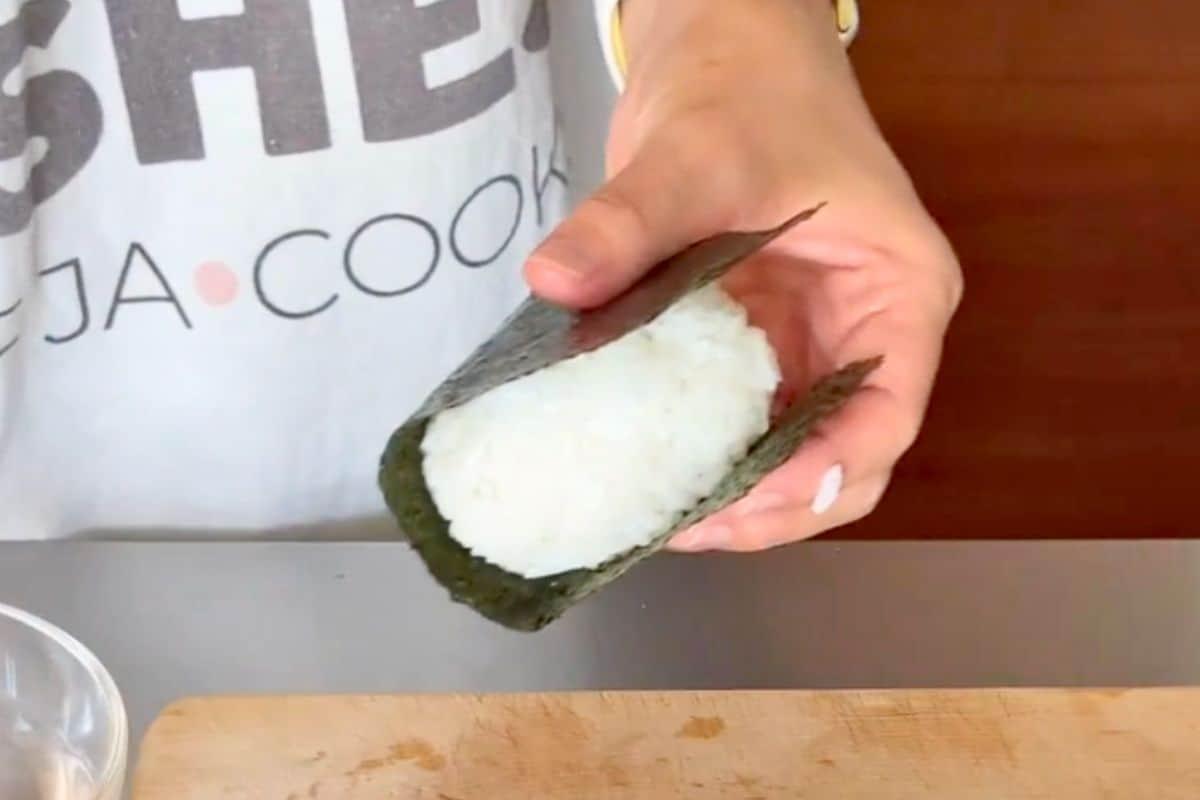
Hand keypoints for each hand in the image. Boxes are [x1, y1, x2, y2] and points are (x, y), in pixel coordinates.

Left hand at [524, 0, 961, 550]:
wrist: (726, 50)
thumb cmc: (751, 90)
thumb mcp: (696, 153)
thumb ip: (631, 219)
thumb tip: (554, 280)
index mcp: (897, 294)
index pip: (887, 415)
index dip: (824, 473)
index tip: (744, 497)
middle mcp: (862, 334)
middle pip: (843, 458)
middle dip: (773, 505)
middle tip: (687, 524)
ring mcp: (807, 344)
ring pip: (787, 451)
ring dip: (732, 492)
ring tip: (658, 514)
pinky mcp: (753, 343)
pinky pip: (733, 418)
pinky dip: (695, 452)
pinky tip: (643, 470)